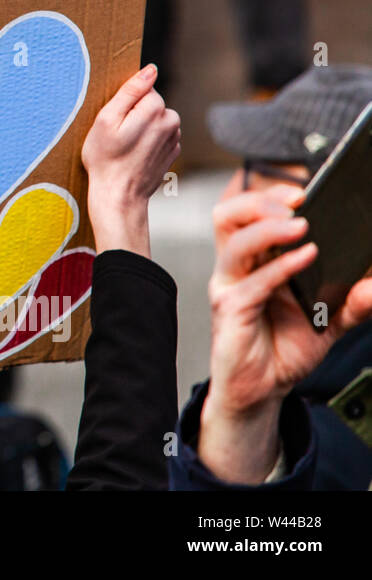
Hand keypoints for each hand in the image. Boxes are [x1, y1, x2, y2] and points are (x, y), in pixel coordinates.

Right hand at [81, 64, 180, 255]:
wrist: (118, 196)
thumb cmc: (105, 159)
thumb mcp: (106, 119)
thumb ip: (129, 91)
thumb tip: (150, 69)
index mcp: (155, 109)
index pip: (143, 89)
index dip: (125, 103)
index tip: (115, 122)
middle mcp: (171, 121)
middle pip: (151, 104)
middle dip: (135, 114)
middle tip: (117, 135)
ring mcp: (174, 139)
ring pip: (156, 120)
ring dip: (142, 128)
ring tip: (125, 146)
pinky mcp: (172, 153)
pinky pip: (159, 136)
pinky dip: (147, 142)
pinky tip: (134, 155)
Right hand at [199, 186, 371, 481]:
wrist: (264, 389)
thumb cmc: (284, 347)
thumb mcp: (330, 320)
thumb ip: (353, 301)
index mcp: (253, 261)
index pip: (247, 215)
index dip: (269, 197)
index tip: (305, 191)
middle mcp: (237, 268)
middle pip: (228, 217)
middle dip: (261, 202)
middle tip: (296, 203)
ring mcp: (230, 287)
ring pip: (235, 242)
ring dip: (268, 228)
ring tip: (301, 226)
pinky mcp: (231, 311)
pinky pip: (252, 282)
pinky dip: (280, 267)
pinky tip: (305, 259)